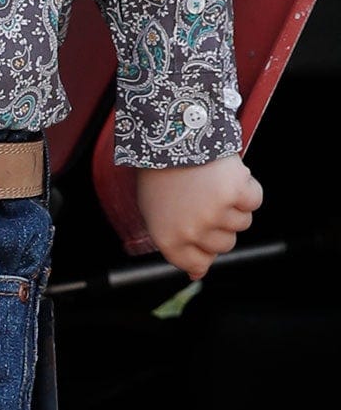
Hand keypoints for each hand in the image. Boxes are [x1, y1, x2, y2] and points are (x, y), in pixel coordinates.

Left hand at [135, 152, 262, 279]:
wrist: (168, 134)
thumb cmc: (160, 173)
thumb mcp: (155, 213)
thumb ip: (177, 247)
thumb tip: (197, 275)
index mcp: (169, 240)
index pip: (199, 264)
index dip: (203, 246)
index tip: (200, 228)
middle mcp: (193, 231)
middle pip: (226, 244)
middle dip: (218, 223)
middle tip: (202, 197)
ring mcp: (216, 213)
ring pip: (243, 223)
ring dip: (233, 203)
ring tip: (210, 182)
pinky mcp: (236, 192)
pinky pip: (254, 200)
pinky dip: (246, 186)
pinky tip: (226, 174)